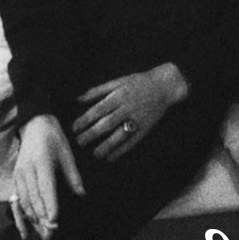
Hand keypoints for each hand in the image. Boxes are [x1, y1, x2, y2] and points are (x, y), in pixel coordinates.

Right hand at [11, 113, 84, 239]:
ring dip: (32, 220)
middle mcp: (27, 170)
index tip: (55, 221)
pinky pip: (17, 200)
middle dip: (42, 219)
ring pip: (24, 202)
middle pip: (34, 199)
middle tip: (50, 237)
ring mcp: (19, 175)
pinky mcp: (15, 178)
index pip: (46, 188)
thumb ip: (73, 174)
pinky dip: (21, 216)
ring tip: (42, 236)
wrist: (34, 124)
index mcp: (42, 162)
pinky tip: (25, 231)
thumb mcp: (67, 152)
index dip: (50, 205)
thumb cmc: (53, 138)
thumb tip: (81, 194)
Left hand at [72, 62, 189, 161]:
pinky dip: (121, 151)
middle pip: (107, 124)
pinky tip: (111, 157)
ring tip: (95, 154)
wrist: (164, 86)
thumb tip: (78, 99)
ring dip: (106, 146)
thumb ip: (97, 91)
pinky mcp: (146, 128)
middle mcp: (127, 108)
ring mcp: (137, 119)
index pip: (98, 110)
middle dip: (92, 134)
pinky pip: (132, 142)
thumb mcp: (117, 82)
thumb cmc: (137, 82)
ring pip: (120, 135)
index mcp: (118, 95)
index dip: (85, 120)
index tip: (74, 128)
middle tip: (79, 142)